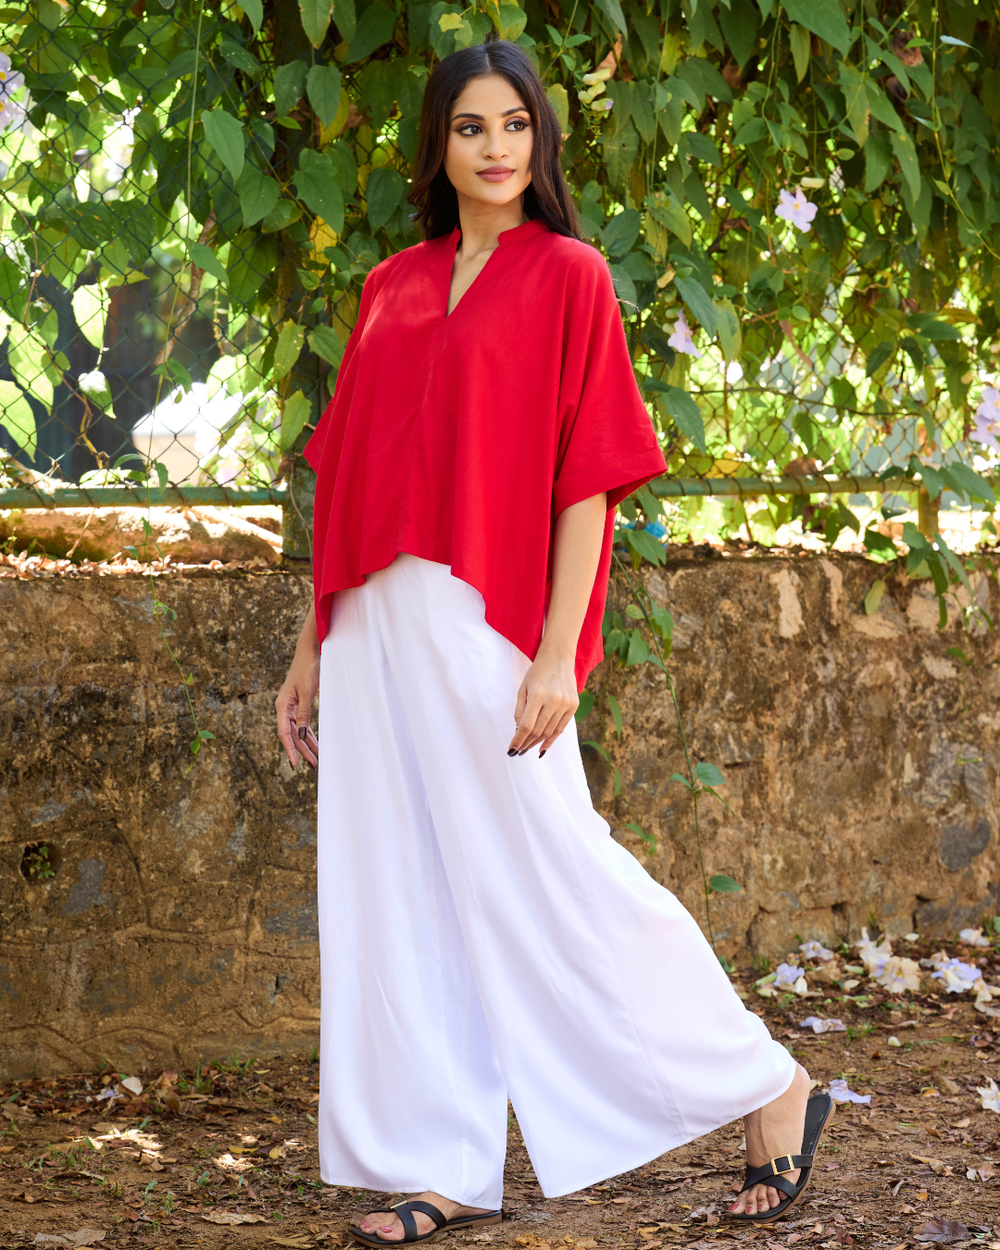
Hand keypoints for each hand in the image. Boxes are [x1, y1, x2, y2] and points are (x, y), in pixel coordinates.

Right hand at [276, 655, 319, 769]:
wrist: (308, 654)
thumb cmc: (306, 670)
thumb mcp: (306, 693)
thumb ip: (303, 714)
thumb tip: (302, 735)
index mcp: (282, 707)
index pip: (285, 734)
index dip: (290, 750)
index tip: (294, 765)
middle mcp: (284, 709)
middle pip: (293, 736)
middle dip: (303, 751)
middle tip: (314, 765)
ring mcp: (291, 708)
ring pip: (298, 731)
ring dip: (307, 744)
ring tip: (317, 758)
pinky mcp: (298, 705)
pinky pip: (302, 724)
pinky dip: (309, 734)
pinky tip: (315, 743)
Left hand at [508, 648, 578, 757]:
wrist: (559, 657)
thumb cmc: (537, 672)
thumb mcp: (523, 688)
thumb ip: (520, 711)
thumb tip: (520, 731)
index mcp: (538, 695)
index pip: (527, 725)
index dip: (518, 740)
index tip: (511, 749)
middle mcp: (553, 701)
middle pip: (538, 731)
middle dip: (526, 743)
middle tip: (518, 751)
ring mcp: (566, 704)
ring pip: (549, 732)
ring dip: (537, 743)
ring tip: (527, 749)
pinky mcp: (573, 706)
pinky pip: (561, 728)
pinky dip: (551, 739)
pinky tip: (542, 748)